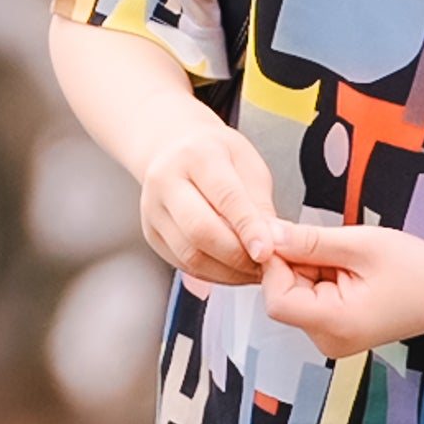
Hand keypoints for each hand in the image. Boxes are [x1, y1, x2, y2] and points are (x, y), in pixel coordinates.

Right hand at [129, 119, 279, 287]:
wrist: (174, 149)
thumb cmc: (216, 155)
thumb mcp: (248, 164)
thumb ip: (260, 204)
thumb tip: (272, 242)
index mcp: (197, 155)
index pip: (225, 196)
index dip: (248, 228)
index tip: (268, 252)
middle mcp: (166, 181)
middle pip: (199, 230)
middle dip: (237, 256)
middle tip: (265, 265)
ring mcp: (153, 210)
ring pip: (190, 255)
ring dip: (228, 271)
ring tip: (253, 270)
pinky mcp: (152, 234)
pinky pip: (184, 264)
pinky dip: (214, 274)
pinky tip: (233, 269)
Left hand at [259, 220, 423, 360]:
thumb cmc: (418, 270)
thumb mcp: (361, 244)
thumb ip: (310, 241)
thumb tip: (267, 234)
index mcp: (337, 324)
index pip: (276, 300)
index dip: (277, 266)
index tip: (293, 239)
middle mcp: (330, 341)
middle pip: (283, 297)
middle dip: (297, 265)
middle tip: (334, 247)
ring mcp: (332, 339)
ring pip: (295, 296)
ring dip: (311, 270)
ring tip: (348, 260)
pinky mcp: (336, 332)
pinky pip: (310, 301)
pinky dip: (320, 280)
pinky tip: (348, 271)